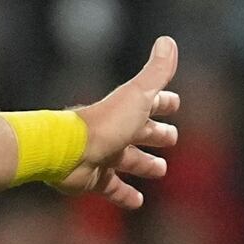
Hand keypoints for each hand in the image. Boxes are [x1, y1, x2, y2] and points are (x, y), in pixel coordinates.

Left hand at [57, 34, 178, 210]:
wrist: (68, 151)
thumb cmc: (106, 123)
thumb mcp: (138, 95)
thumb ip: (157, 72)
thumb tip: (168, 41)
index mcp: (126, 110)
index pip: (149, 102)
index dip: (163, 102)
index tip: (175, 103)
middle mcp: (115, 131)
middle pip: (140, 132)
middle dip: (156, 134)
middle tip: (171, 138)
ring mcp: (104, 155)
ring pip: (128, 160)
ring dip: (144, 164)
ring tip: (160, 170)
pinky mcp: (94, 179)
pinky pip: (112, 188)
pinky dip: (125, 195)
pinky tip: (138, 202)